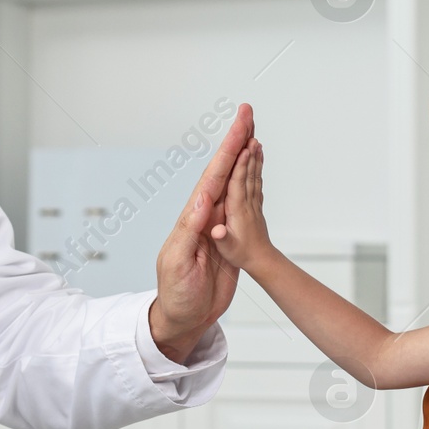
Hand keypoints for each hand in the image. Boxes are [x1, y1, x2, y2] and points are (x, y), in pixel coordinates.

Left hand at [149, 103, 253, 361]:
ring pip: (233, 181)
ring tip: (252, 129)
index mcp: (193, 218)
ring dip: (243, 155)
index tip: (240, 125)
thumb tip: (203, 200)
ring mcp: (216, 224)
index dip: (227, 149)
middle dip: (235, 140)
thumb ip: (190, 232)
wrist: (184, 317)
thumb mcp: (179, 263)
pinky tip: (252, 169)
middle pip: (223, 170)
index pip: (213, 176)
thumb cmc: (177, 294)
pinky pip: (240, 201)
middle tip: (247, 112)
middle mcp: (204, 215)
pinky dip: (247, 181)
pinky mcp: (227, 237)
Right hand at [209, 138, 274, 271]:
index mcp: (237, 210)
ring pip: (253, 172)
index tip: (244, 146)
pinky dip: (257, 164)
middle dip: (248, 149)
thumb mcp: (227, 249)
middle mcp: (247, 201)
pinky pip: (256, 178)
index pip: (238, 183)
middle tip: (250, 129)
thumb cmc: (242, 254)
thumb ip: (222, 238)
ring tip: (254, 135)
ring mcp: (253, 200)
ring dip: (254, 154)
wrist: (261, 259)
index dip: (241, 164)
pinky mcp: (255, 202)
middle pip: (247, 170)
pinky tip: (258, 154)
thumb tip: (218, 231)